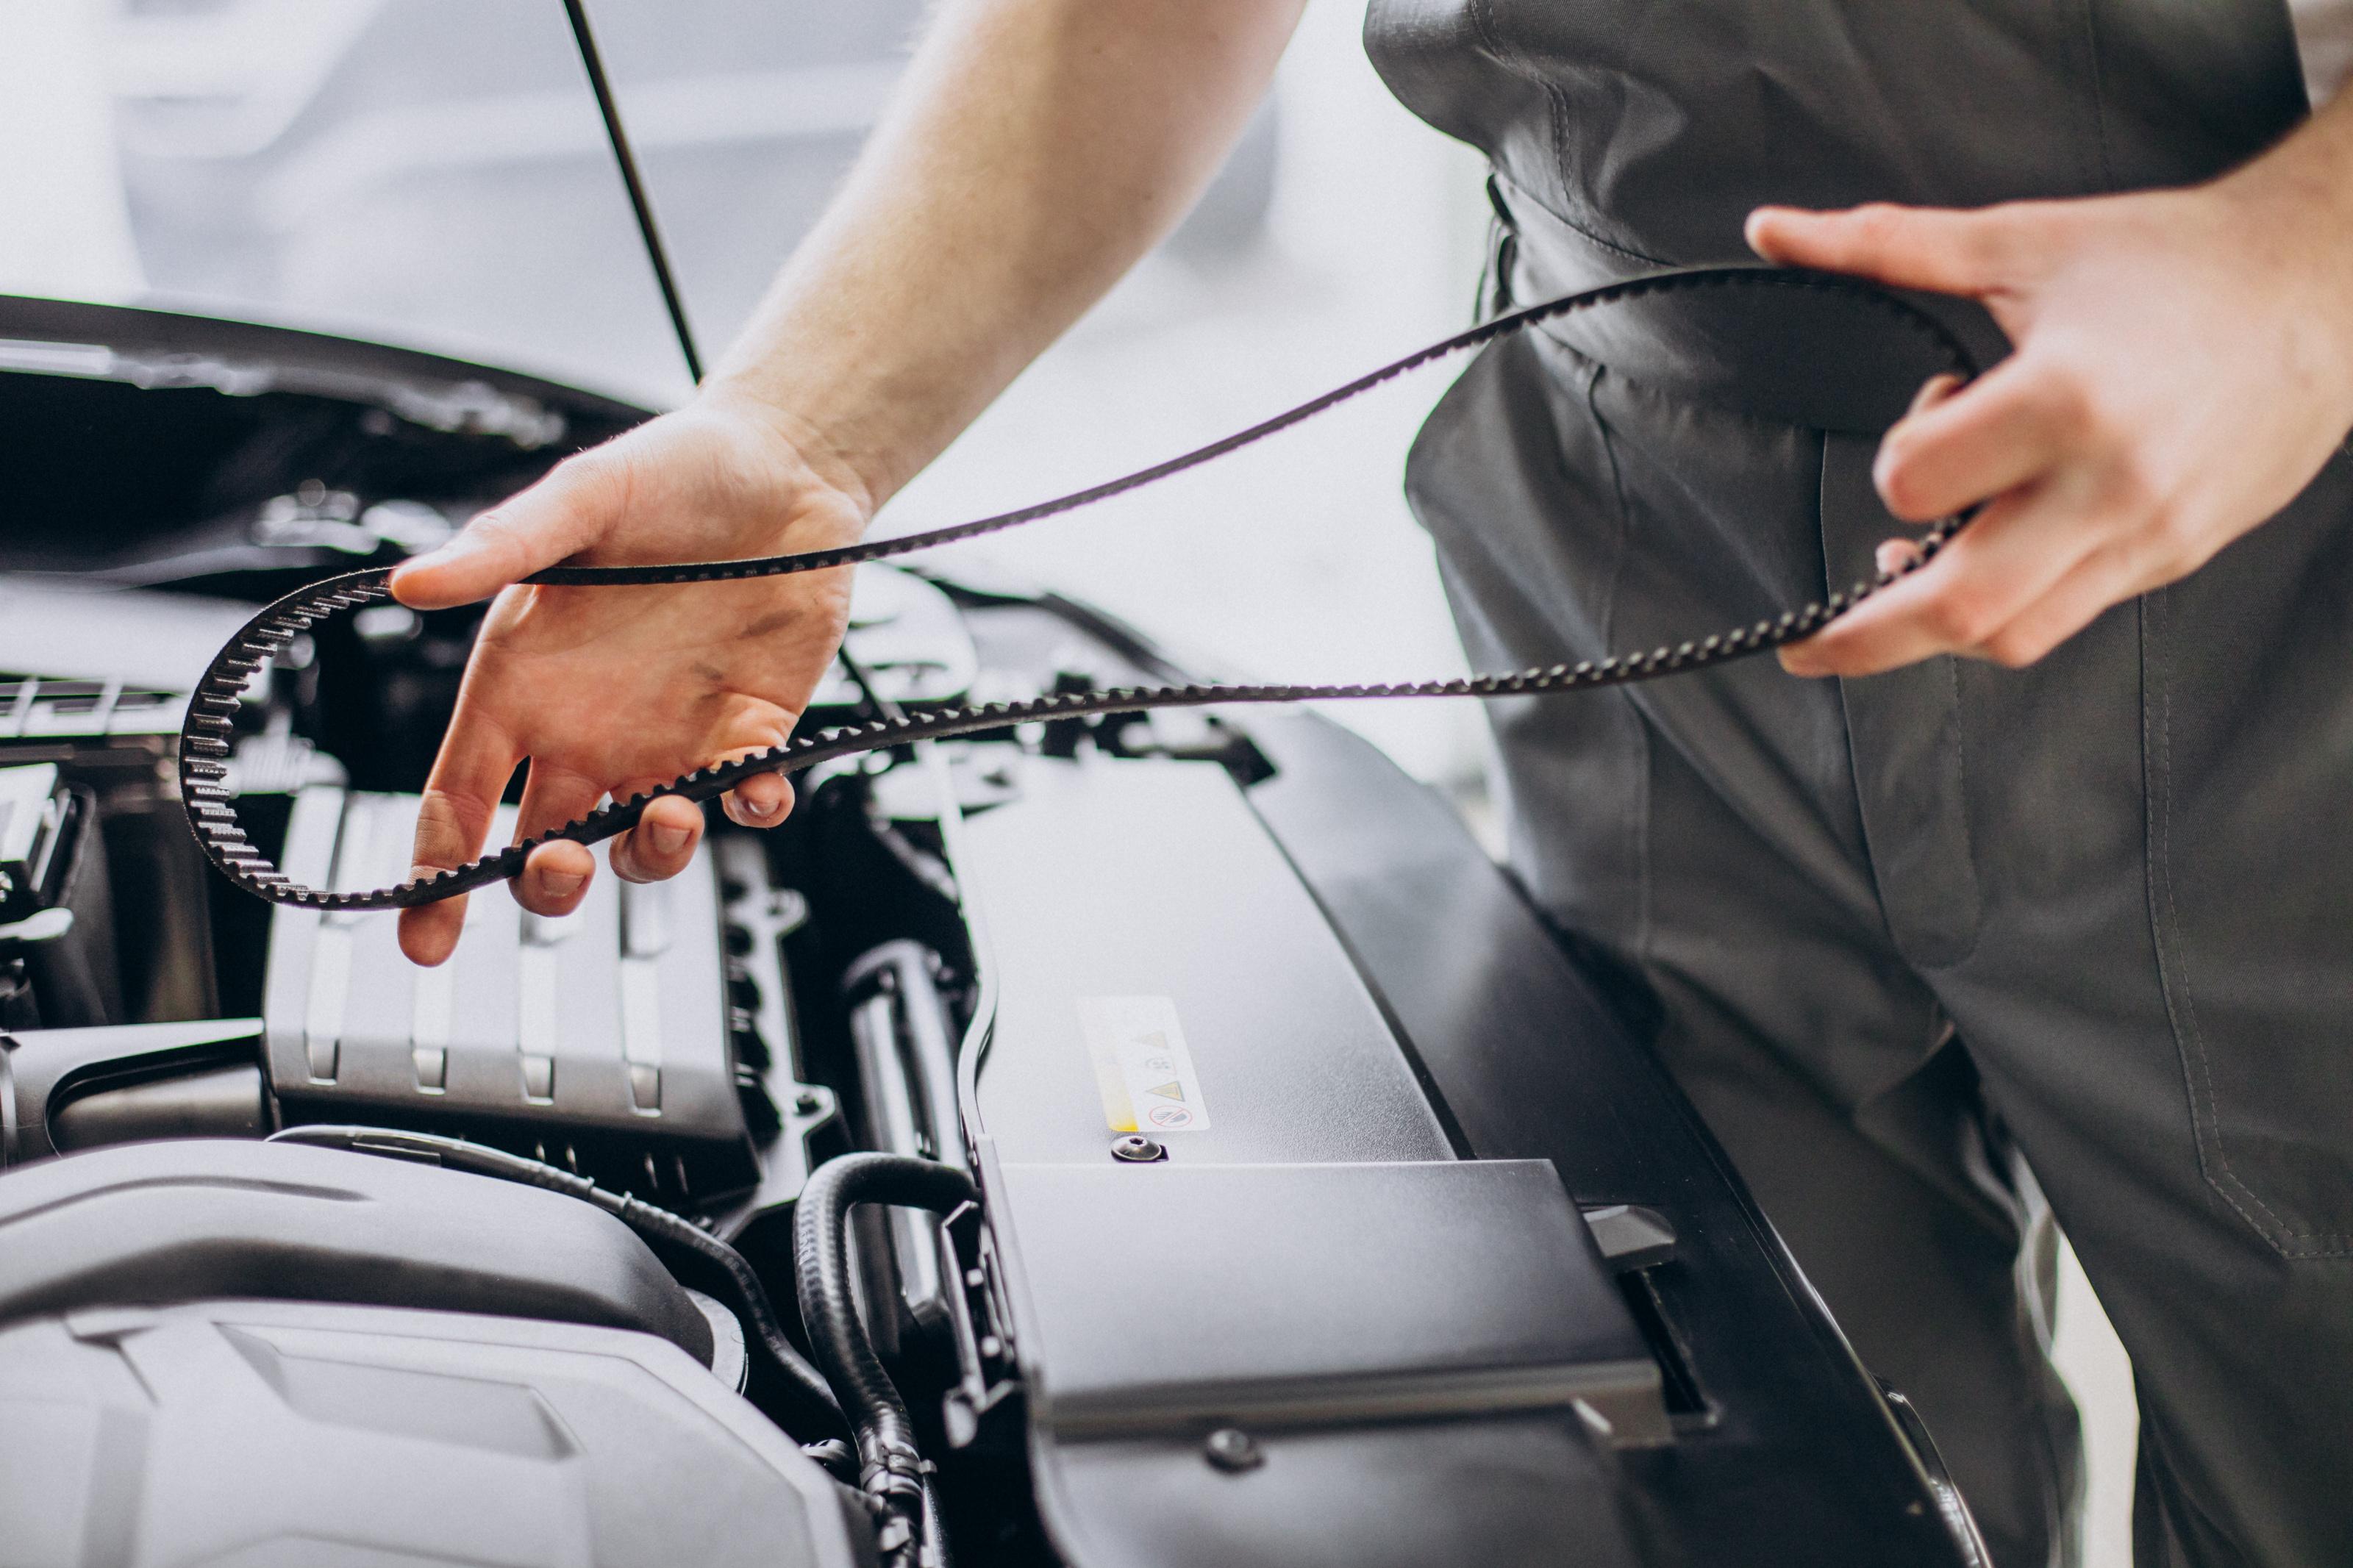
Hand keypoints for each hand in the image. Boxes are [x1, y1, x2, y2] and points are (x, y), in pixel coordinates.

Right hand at [387, 389, 870, 965]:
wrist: (784, 464)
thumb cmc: (672, 472)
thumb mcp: (580, 498)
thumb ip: (499, 546)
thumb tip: (412, 580)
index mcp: (526, 680)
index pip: (462, 795)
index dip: (437, 869)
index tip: (424, 937)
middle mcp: (591, 724)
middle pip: (547, 844)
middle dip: (547, 882)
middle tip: (560, 865)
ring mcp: (671, 737)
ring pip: (644, 842)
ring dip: (652, 852)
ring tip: (670, 813)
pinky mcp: (751, 731)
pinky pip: (746, 798)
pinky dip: (752, 806)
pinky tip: (755, 783)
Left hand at [1746, 158, 2352, 676]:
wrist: (2321, 284)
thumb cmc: (2172, 261)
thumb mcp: (2019, 242)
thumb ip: (1886, 245)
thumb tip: (1773, 231)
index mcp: (2066, 398)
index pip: (1919, 486)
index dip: (1896, 460)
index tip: (1917, 420)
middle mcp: (2110, 483)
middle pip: (1960, 607)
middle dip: (1864, 639)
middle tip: (1807, 645)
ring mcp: (2147, 531)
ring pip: (2014, 635)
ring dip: (1936, 631)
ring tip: (1904, 581)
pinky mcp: (2171, 556)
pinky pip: (2067, 617)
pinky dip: (2006, 609)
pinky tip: (1987, 560)